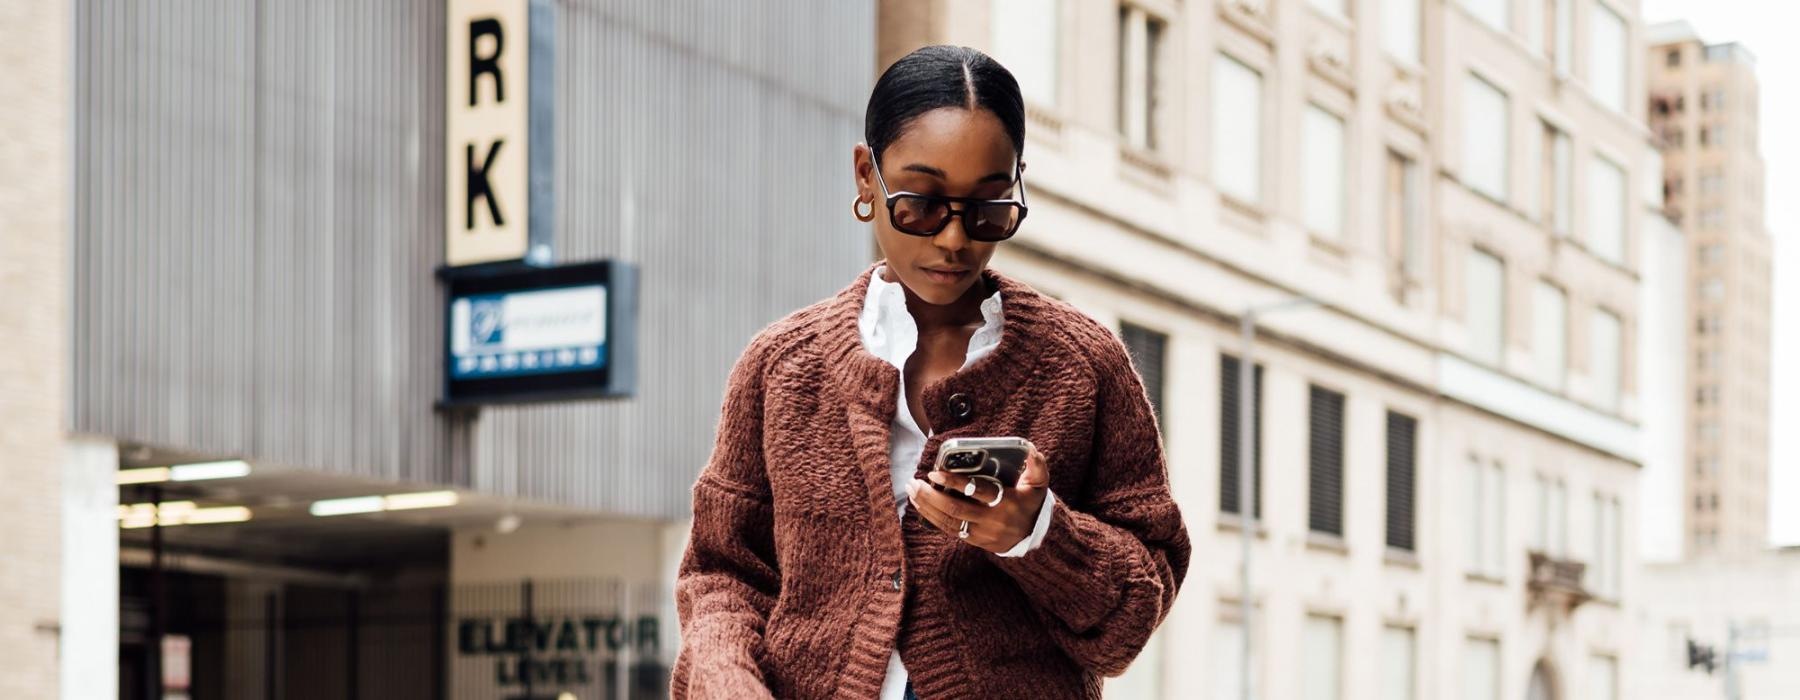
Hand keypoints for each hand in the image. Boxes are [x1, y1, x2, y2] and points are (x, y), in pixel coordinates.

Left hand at [906, 446, 1050, 553]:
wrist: (1035, 537)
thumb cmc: (1031, 504)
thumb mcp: (1038, 485)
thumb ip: (1037, 467)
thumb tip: (1031, 450)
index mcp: (1007, 503)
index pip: (978, 492)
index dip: (955, 482)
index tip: (935, 473)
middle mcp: (992, 520)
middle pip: (956, 510)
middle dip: (931, 496)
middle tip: (914, 483)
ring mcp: (982, 534)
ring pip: (949, 522)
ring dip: (927, 507)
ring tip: (912, 492)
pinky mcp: (975, 541)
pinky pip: (950, 531)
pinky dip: (932, 519)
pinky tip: (920, 506)